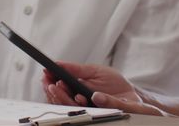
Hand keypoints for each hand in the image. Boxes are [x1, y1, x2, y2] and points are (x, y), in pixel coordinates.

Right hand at [41, 61, 164, 115]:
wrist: (132, 95)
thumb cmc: (114, 83)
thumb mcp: (95, 70)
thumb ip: (77, 69)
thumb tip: (58, 63)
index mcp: (76, 88)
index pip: (58, 87)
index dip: (50, 82)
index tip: (45, 74)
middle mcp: (78, 100)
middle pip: (59, 98)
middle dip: (52, 90)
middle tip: (49, 82)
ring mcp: (86, 108)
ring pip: (68, 107)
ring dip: (62, 97)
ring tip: (58, 86)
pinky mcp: (96, 114)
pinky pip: (84, 112)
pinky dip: (79, 103)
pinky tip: (78, 96)